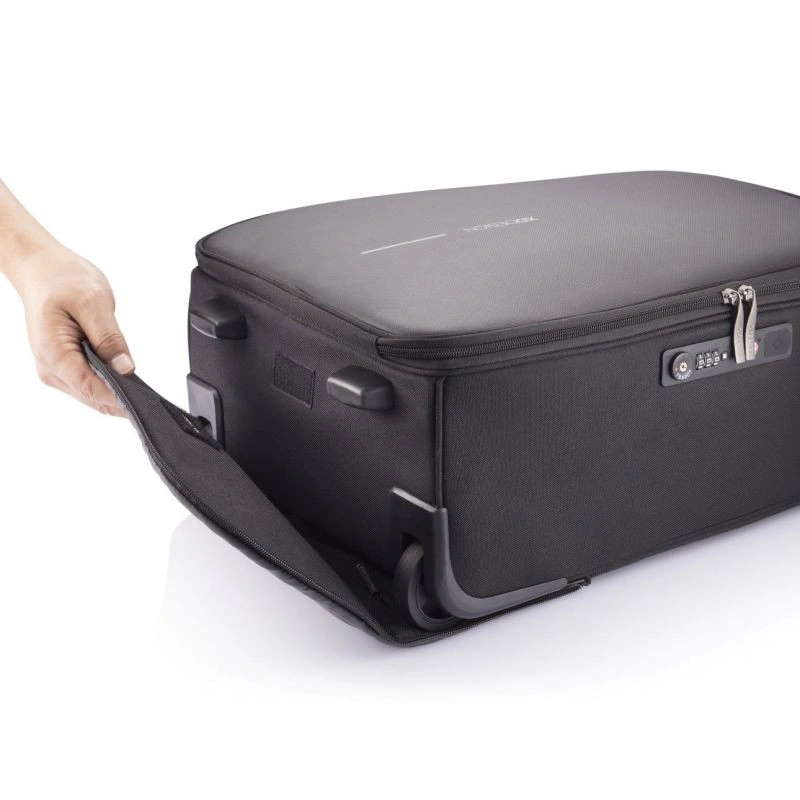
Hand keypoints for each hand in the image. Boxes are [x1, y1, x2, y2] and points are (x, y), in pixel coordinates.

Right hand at [15, 244, 133, 416]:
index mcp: (53, 353)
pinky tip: (123, 376)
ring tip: (139, 384)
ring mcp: (56, 370)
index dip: (119, 398)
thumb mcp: (93, 303)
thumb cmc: (62, 279)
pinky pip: (90, 383)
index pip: (91, 389)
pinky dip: (108, 383)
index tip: (145, 400)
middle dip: (121, 397)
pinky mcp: (64, 366)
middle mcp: (51, 368)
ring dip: (115, 391)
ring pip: (92, 394)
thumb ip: (110, 339)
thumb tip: (125, 368)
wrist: (42, 269)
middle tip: (151, 395)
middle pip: (92, 396)